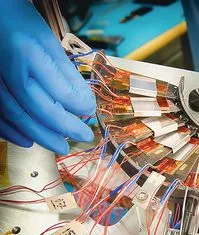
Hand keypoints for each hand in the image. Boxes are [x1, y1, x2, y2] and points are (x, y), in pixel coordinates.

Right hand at [0, 0, 94, 154]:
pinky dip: (13, 132)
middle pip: (37, 109)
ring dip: (41, 135)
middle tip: (83, 137)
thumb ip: (66, 73)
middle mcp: (6, 71)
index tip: (91, 111)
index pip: (58, 90)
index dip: (78, 105)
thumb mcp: (48, 42)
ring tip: (60, 145)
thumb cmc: (19, 25)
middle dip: (64, 128)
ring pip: (17, 117)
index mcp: (27, 53)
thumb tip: (85, 104)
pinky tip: (28, 141)